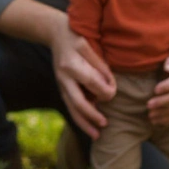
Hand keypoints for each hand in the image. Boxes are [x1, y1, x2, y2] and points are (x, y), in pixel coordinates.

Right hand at [50, 23, 115, 138]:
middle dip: (92, 115)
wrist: (54, 34)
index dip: (105, 89)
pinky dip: (79, 118)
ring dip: (84, 123)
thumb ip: (99, 65)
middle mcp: (64, 78)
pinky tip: (89, 126)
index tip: (114, 90)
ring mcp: (61, 84)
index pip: (91, 82)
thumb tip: (110, 85)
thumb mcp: (89, 45)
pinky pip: (70, 106)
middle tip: (105, 124)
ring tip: (97, 135)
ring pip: (72, 108)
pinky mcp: (61, 88)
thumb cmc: (76, 37)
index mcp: (72, 65)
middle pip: (78, 102)